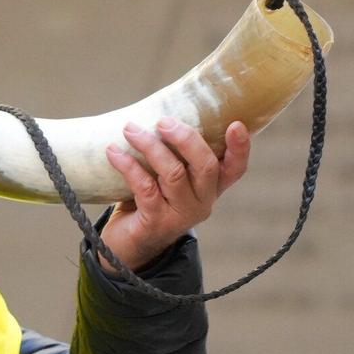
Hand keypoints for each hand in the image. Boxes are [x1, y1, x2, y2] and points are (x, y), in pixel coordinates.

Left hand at [101, 118, 249, 272]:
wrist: (127, 244)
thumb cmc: (148, 199)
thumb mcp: (167, 177)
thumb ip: (173, 153)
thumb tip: (158, 109)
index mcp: (211, 188)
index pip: (235, 169)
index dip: (240, 148)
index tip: (236, 124)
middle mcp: (202, 202)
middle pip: (206, 166)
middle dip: (186, 138)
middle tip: (163, 121)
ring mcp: (181, 215)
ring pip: (173, 173)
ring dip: (150, 146)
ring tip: (130, 130)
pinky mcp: (156, 222)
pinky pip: (145, 187)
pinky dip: (128, 166)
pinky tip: (113, 152)